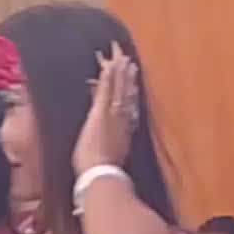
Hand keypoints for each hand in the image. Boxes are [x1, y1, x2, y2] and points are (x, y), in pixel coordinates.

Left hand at [73, 41, 138, 176]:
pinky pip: (106, 91)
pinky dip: (109, 78)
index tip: (132, 82)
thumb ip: (112, 153)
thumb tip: (112, 155)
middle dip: (127, 78)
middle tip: (130, 61)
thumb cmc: (103, 176)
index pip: (128, 108)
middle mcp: (121, 121)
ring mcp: (112, 116)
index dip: (131, 94)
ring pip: (118, 90)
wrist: (102, 177)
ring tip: (122, 56)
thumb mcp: (111, 162)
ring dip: (120, 73)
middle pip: (126, 95)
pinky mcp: (100, 113)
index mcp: (124, 133)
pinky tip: (109, 65)